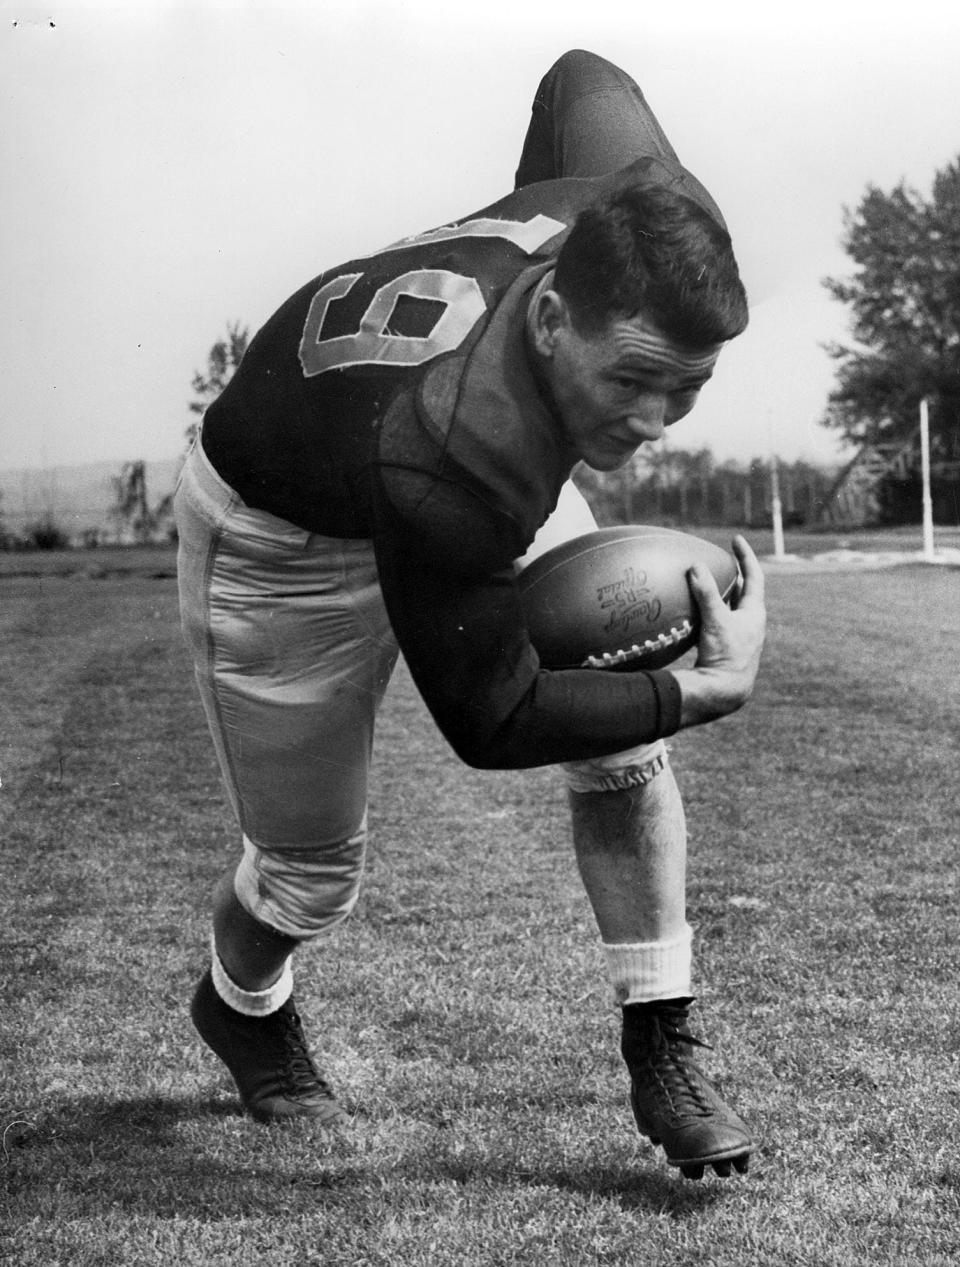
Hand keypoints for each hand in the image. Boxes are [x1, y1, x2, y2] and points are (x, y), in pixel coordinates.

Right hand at [671, 535, 765, 727]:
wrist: (725, 691)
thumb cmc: (725, 655)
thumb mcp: (716, 621)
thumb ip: (706, 594)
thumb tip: (696, 566)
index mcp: (754, 613)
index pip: (754, 576)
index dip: (745, 556)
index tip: (736, 540)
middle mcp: (751, 623)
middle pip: (744, 591)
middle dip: (734, 574)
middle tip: (722, 559)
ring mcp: (740, 636)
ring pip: (732, 607)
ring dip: (722, 593)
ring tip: (708, 581)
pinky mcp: (727, 647)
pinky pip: (720, 621)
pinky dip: (711, 611)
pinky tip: (697, 613)